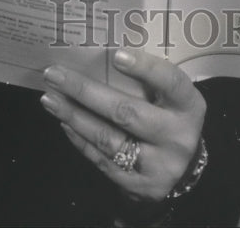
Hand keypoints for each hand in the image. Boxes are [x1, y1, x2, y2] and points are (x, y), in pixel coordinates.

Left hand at [40, 49, 205, 202]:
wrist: (180, 167)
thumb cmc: (169, 116)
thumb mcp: (170, 97)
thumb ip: (149, 81)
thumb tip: (100, 54)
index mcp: (189, 106)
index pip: (170, 82)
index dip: (145, 68)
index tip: (116, 54)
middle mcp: (178, 137)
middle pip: (127, 112)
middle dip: (86, 91)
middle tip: (55, 74)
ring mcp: (158, 165)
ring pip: (108, 138)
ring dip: (74, 116)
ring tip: (50, 98)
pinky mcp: (138, 186)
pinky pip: (102, 160)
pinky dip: (80, 139)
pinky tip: (64, 121)